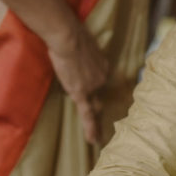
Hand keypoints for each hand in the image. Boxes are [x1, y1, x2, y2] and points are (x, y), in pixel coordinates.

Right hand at [45, 23, 108, 144]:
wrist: (68, 37)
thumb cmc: (70, 34)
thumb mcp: (81, 44)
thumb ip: (81, 55)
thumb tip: (72, 54)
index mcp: (102, 66)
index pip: (97, 80)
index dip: (91, 84)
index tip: (89, 88)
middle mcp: (102, 78)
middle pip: (99, 95)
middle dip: (101, 109)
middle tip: (106, 126)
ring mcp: (93, 86)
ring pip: (93, 105)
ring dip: (95, 122)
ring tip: (97, 138)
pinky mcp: (81, 93)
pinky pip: (88, 114)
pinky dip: (91, 127)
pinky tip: (93, 140)